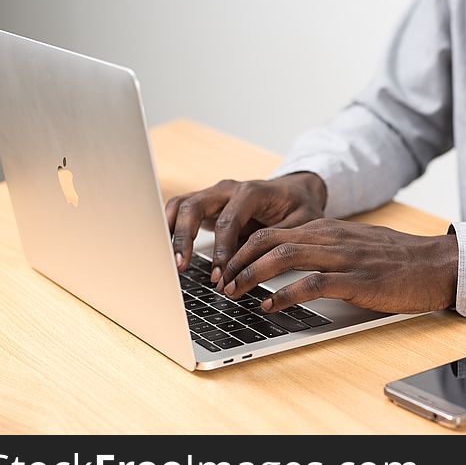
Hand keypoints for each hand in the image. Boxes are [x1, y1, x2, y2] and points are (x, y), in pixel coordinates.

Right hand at [165, 172, 326, 282]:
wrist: (295, 192)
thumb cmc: (299, 208)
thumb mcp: (301, 223)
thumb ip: (280, 240)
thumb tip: (260, 265)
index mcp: (252, 191)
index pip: (228, 220)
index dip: (221, 250)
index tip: (219, 275)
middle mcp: (227, 189)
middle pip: (194, 206)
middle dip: (185, 238)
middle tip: (180, 267)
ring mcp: (213, 194)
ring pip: (180, 206)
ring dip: (171, 233)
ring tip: (167, 262)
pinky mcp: (205, 204)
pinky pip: (178, 211)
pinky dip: (168, 229)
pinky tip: (164, 251)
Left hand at [217, 218, 458, 313]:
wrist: (437, 264)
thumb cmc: (398, 259)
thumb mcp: (357, 243)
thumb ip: (327, 246)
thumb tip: (293, 257)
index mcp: (329, 229)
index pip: (272, 231)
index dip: (242, 249)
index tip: (226, 268)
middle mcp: (331, 238)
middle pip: (269, 239)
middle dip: (237, 260)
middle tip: (221, 282)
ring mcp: (344, 258)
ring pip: (284, 256)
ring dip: (252, 275)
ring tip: (235, 293)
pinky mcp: (358, 281)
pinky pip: (312, 283)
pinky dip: (285, 294)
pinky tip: (270, 305)